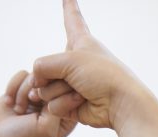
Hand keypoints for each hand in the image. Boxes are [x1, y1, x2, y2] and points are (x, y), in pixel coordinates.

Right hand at [0, 70, 79, 136]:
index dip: (56, 92)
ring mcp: (38, 96)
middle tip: (29, 103)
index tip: (42, 104)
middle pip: (55, 80)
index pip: (71, 92)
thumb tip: (63, 86)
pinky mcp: (21, 89)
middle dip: (38, 90)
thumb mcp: (47, 128)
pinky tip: (9, 103)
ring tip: (18, 109)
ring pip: (38, 76)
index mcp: (67, 116)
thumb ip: (58, 107)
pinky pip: (22, 75)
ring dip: (24, 90)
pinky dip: (13, 87)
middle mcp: (54, 104)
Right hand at [22, 0, 150, 130]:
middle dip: (52, 75)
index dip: (69, 7)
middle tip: (75, 78)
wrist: (121, 104)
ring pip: (44, 88)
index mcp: (81, 42)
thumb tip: (36, 87)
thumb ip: (43, 66)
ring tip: (81, 91)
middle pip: (43, 66)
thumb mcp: (69, 60)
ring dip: (59, 91)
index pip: (72, 19)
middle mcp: (75, 62)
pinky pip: (52, 105)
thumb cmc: (103, 76)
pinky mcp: (71, 104)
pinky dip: (64, 104)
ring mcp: (72, 83)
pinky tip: (82, 103)